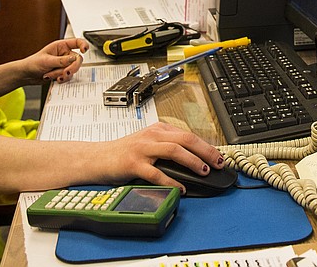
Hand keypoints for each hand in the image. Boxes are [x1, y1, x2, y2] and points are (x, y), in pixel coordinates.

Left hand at [27, 38, 87, 83]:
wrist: (27, 75)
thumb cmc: (33, 63)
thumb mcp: (47, 61)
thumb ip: (61, 60)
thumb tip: (74, 59)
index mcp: (61, 46)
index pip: (77, 42)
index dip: (83, 45)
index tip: (85, 50)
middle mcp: (64, 54)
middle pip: (77, 59)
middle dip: (71, 68)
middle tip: (65, 73)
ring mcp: (64, 64)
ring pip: (72, 70)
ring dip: (62, 74)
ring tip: (51, 75)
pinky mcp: (62, 72)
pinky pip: (68, 76)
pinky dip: (61, 78)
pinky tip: (53, 78)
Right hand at [97, 122, 225, 189]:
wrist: (98, 158)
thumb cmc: (124, 153)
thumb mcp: (149, 143)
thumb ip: (168, 147)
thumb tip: (195, 159)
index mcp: (159, 130)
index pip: (189, 135)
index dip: (206, 146)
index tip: (218, 156)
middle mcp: (152, 136)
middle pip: (186, 139)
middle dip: (206, 151)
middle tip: (218, 163)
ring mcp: (143, 149)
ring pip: (174, 150)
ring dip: (192, 161)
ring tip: (203, 171)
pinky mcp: (133, 164)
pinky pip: (156, 173)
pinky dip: (171, 181)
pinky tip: (180, 187)